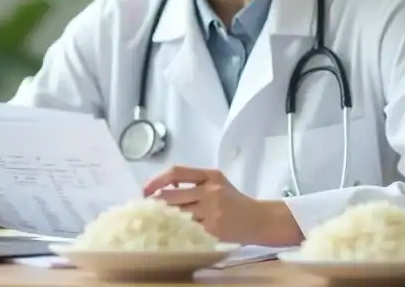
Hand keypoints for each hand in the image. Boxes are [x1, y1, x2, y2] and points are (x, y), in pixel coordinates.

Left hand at [142, 165, 301, 245]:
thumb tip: (163, 188)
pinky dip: (176, 230)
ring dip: (163, 218)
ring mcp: (211, 211)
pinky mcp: (213, 229)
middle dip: (155, 203)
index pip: (176, 172)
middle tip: (147, 209)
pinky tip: (171, 232)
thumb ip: (195, 182)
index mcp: (210, 175)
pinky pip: (187, 229)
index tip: (146, 190)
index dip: (156, 180)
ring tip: (155, 220)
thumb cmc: (235, 201)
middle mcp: (210, 190)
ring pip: (176, 214)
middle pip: (171, 196)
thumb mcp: (218, 182)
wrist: (259, 219)